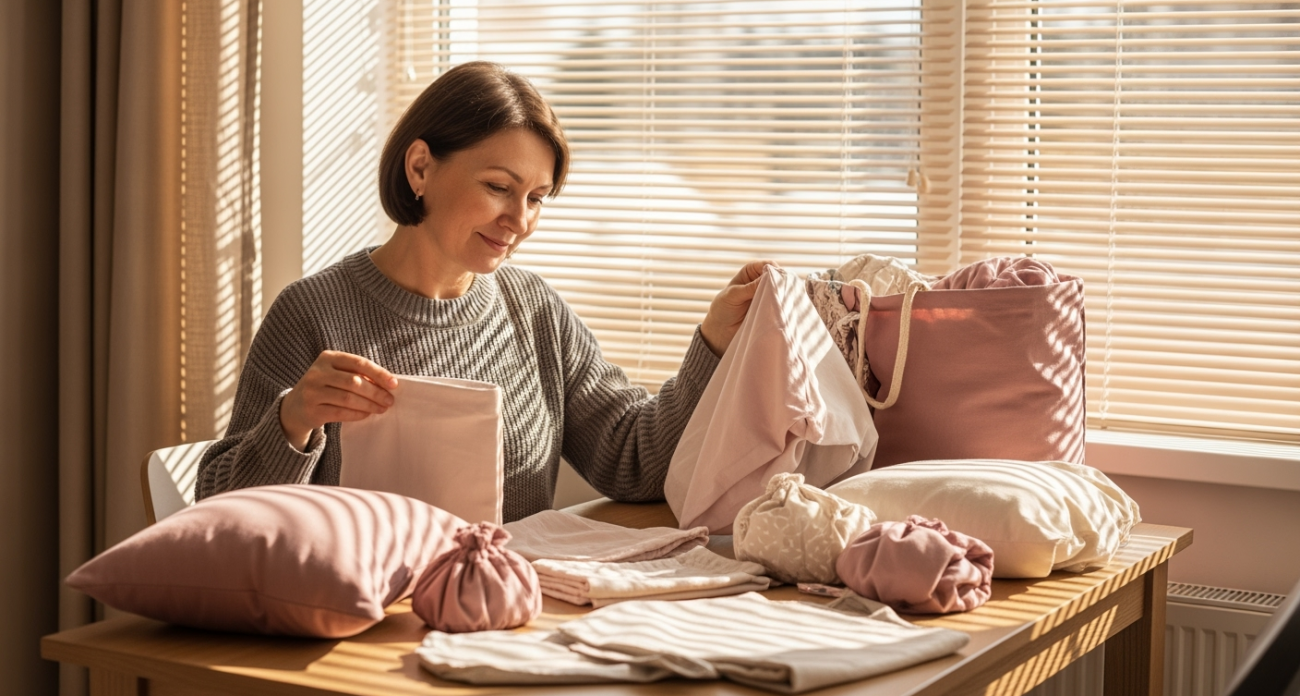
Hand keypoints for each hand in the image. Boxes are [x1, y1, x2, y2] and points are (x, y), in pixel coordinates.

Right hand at [279, 351, 398, 450]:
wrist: (295, 406)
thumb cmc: (325, 386)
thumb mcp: (337, 373)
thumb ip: (357, 374)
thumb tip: (387, 383)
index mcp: (327, 358)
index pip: (358, 363)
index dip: (379, 373)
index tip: (394, 384)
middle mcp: (317, 372)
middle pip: (354, 382)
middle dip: (376, 392)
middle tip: (390, 401)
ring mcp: (312, 392)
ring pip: (348, 398)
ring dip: (369, 405)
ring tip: (382, 408)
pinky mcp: (312, 410)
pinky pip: (340, 412)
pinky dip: (357, 414)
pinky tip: (367, 414)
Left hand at [699, 260, 778, 356]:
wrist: (721, 330)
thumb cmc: (723, 308)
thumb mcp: (733, 295)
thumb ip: (749, 287)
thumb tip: (768, 278)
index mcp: (750, 271)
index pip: (767, 265)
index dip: (774, 270)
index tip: (776, 280)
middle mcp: (760, 280)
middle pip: (777, 277)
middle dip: (780, 283)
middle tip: (780, 292)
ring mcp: (766, 294)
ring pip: (779, 290)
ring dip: (781, 295)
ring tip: (781, 302)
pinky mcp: (770, 307)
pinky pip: (779, 303)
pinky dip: (781, 305)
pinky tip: (781, 309)